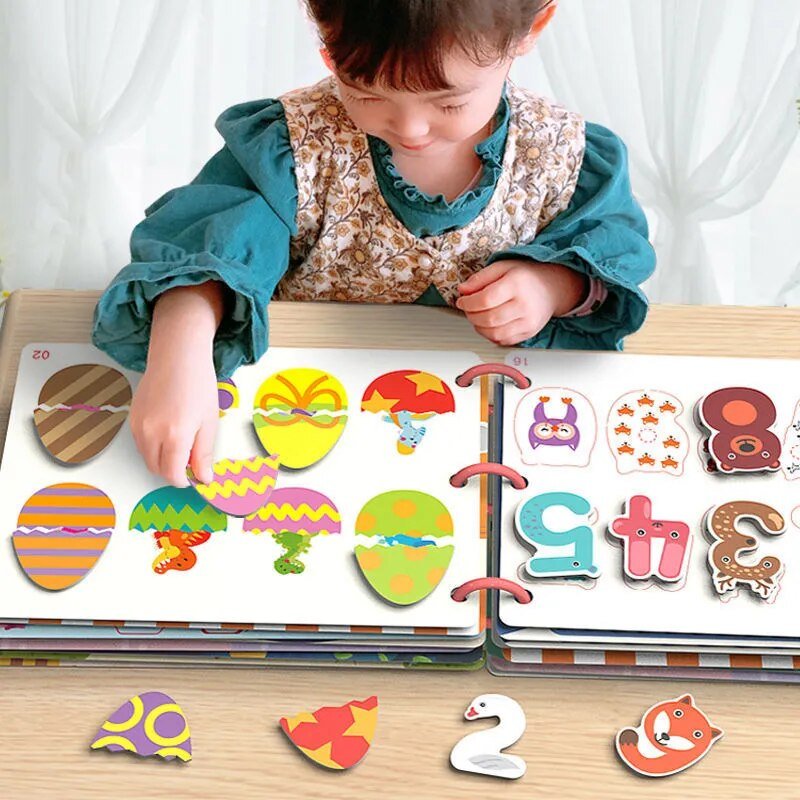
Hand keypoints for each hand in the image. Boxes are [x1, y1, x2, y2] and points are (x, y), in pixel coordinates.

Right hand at [130, 350, 218, 487]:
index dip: (184, 480)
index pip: (172, 474)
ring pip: (147, 457)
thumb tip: (203, 478)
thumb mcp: (209, 422)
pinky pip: (141, 443)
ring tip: (182, 439)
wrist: (178, 356)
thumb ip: (203, 454)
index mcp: (175, 435)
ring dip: (162, 458)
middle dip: (172, 470)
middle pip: (156, 469)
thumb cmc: (197, 383)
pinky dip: (154, 445)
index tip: (194, 476)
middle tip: (190, 458)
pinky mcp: (132, 417)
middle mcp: (152, 433)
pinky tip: (169, 429)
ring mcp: (138, 425)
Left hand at [455, 260, 584, 345]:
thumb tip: (462, 290)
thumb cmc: (526, 277)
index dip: (468, 303)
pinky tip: (489, 325)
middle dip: (471, 315)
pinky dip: (490, 335)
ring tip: (478, 317)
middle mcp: (524, 304)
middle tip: (468, 309)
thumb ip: (480, 278)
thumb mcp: (502, 267)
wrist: (551, 288)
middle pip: (488, 318)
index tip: (462, 301)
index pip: (485, 300)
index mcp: (517, 284)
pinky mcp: (529, 333)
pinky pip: (503, 341)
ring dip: (479, 327)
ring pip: (494, 334)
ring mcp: (528, 321)